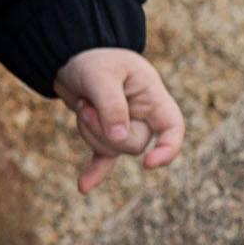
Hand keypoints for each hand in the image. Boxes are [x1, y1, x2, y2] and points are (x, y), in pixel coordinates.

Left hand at [52, 49, 185, 195]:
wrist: (70, 57)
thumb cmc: (93, 59)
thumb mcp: (101, 76)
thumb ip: (112, 106)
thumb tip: (119, 139)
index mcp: (152, 96)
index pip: (173, 128)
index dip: (168, 149)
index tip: (150, 163)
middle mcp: (143, 115)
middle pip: (134, 145)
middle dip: (104, 131)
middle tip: (87, 105)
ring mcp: (124, 127)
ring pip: (113, 150)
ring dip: (90, 132)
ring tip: (83, 104)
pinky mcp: (104, 134)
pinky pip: (103, 159)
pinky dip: (94, 172)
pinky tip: (83, 187)